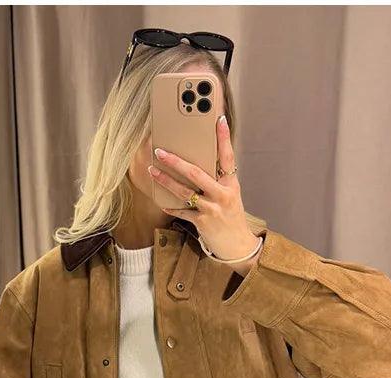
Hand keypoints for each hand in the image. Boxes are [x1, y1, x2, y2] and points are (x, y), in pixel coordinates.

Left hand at [148, 115, 261, 266]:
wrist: (237, 245)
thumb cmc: (232, 217)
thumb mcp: (231, 195)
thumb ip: (219, 180)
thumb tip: (199, 164)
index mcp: (231, 184)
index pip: (227, 157)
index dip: (223, 138)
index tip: (219, 120)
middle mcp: (222, 195)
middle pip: (197, 173)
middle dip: (176, 161)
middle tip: (160, 151)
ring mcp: (211, 209)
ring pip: (184, 191)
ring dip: (165, 180)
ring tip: (152, 170)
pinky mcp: (202, 222)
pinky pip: (182, 211)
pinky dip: (171, 206)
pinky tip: (162, 201)